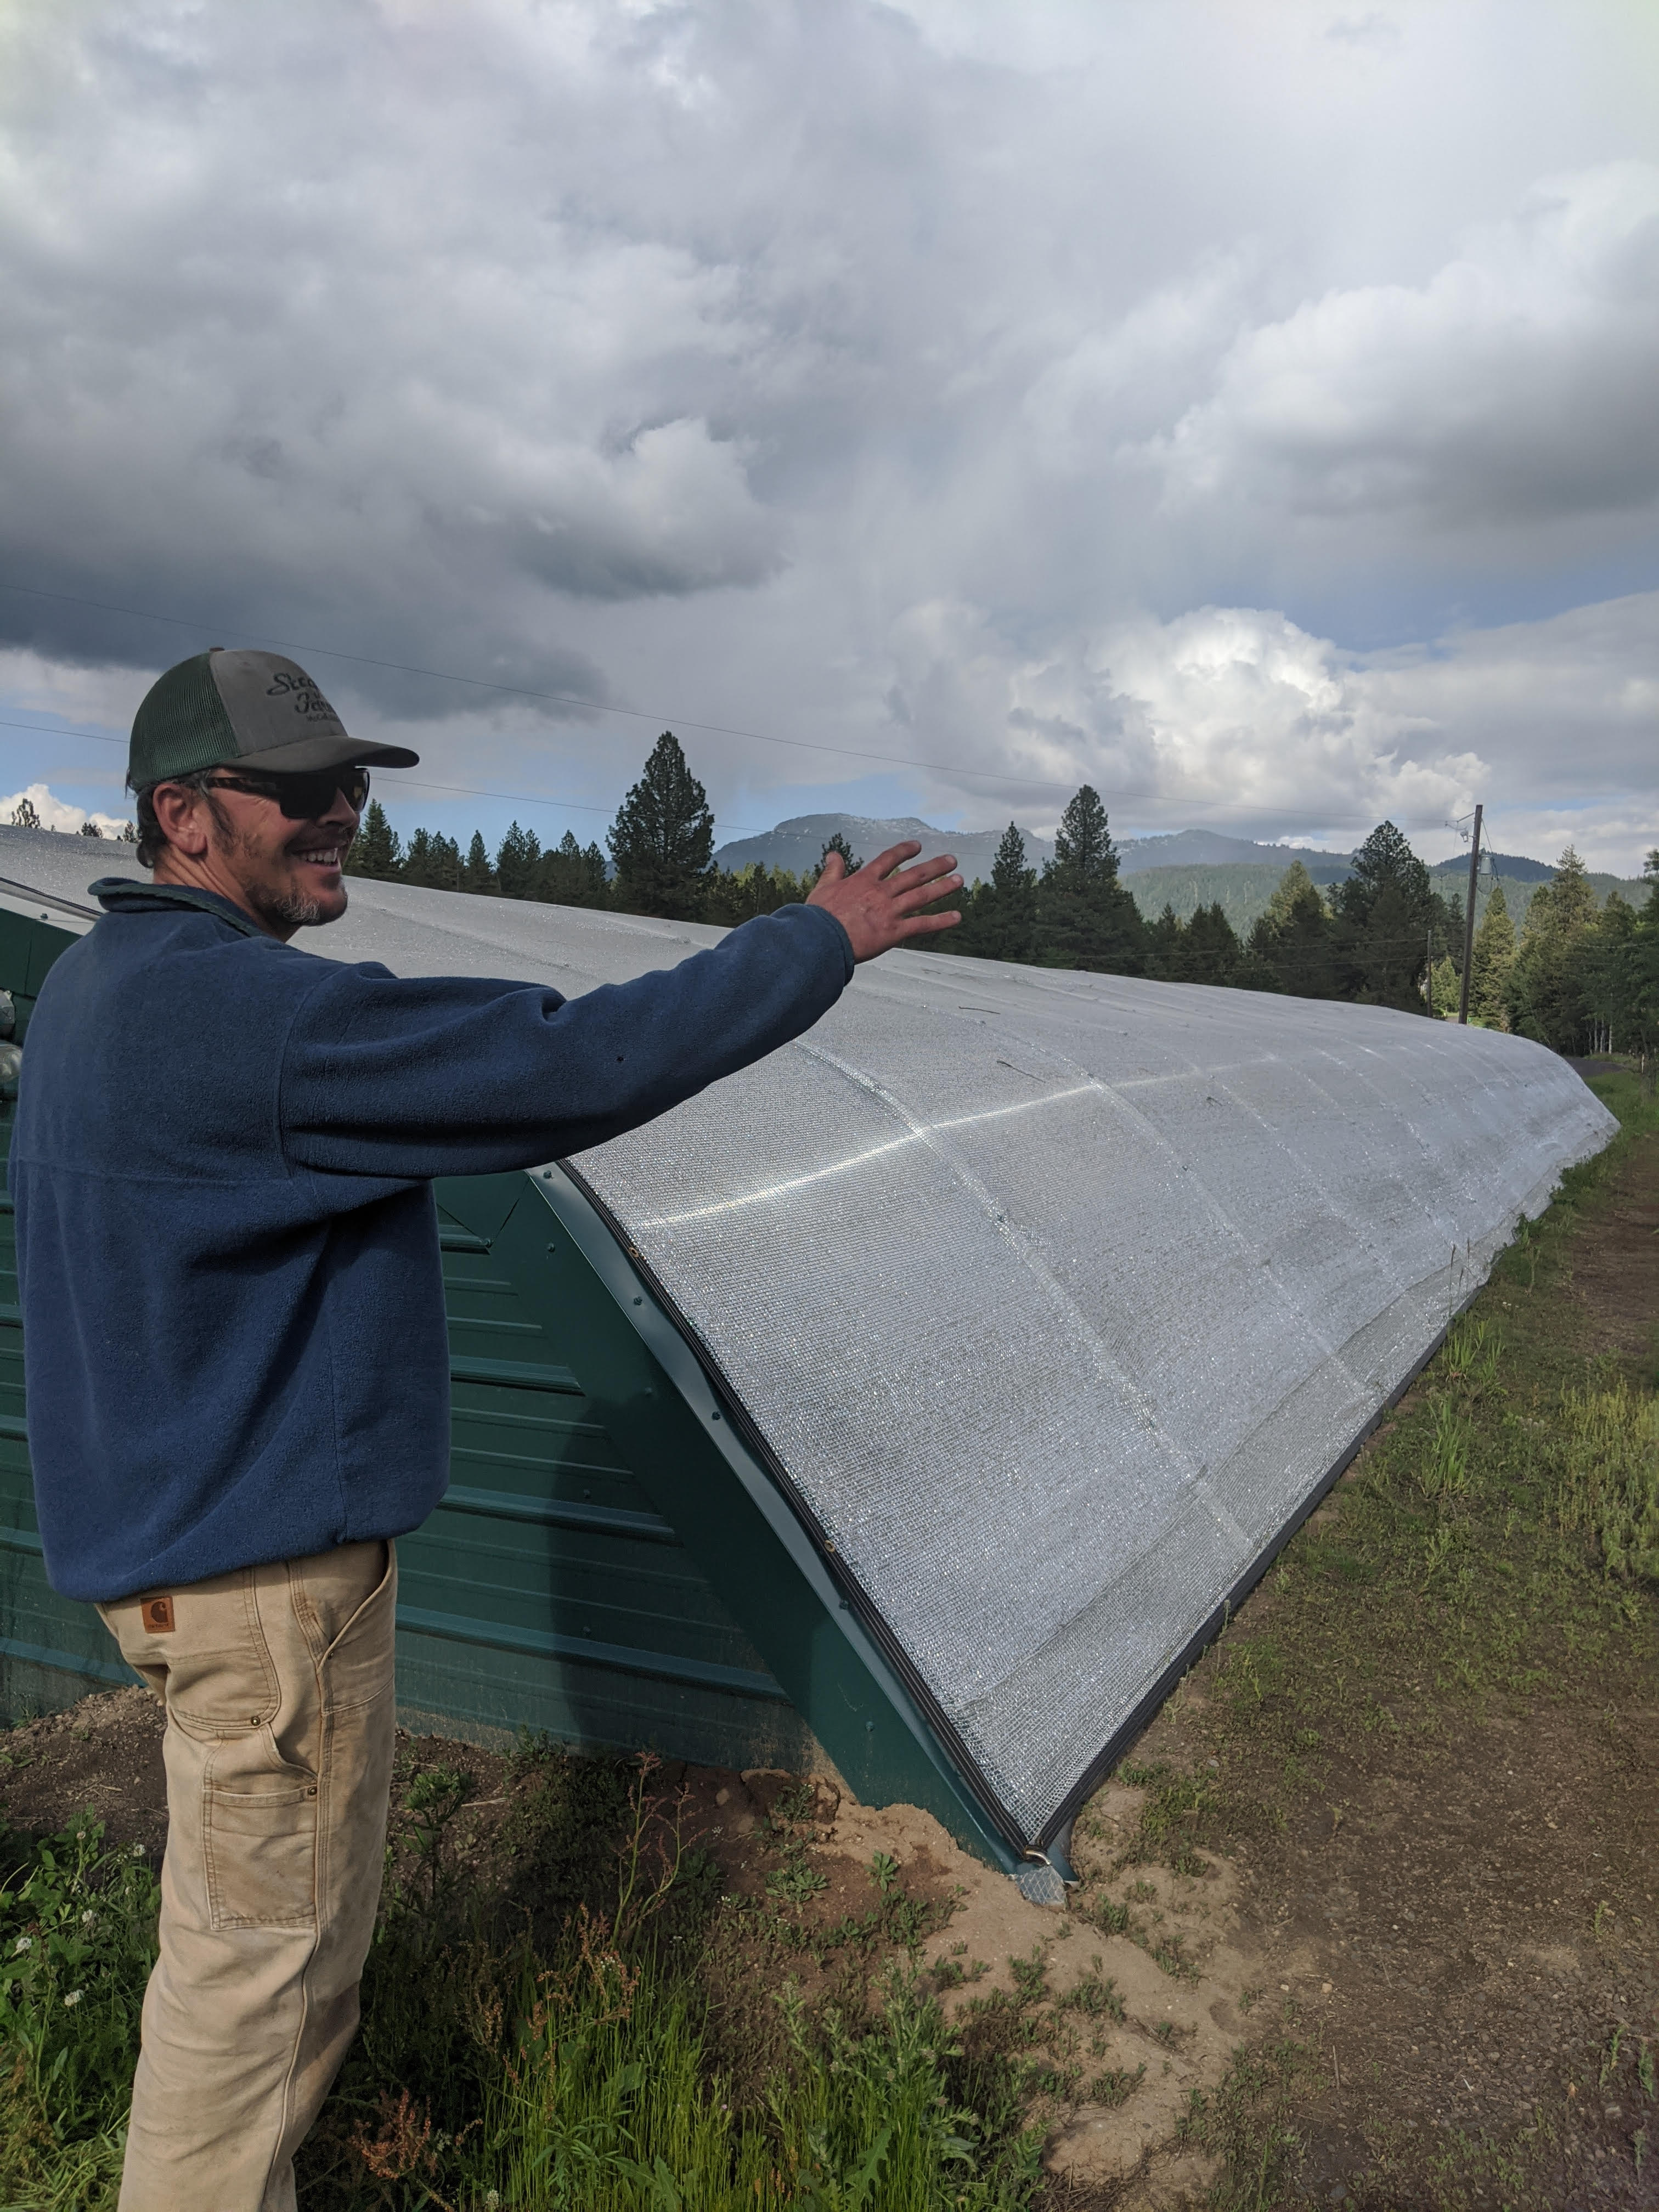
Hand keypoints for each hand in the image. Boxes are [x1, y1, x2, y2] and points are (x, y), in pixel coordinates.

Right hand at [807, 840, 963, 961]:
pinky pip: (922, 924)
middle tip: (951, 860)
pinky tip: (957, 916)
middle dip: (935, 867)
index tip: (916, 846)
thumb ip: (832, 870)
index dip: (904, 851)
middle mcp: (881, 892)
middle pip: (913, 875)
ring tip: (959, 880)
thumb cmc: (818, 917)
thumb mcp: (823, 888)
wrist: (820, 939)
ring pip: (922, 895)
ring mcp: (889, 911)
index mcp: (864, 881)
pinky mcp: (894, 931)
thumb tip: (833, 854)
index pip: (888, 859)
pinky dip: (941, 920)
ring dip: (943, 887)